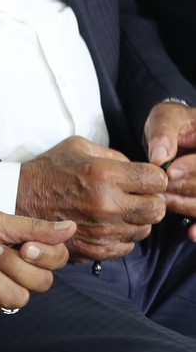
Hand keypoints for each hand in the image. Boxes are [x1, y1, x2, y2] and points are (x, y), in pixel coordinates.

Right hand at [16, 135, 167, 260]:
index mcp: (104, 175)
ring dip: (135, 220)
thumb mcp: (78, 147)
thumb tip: (138, 169)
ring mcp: (102, 231)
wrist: (15, 199)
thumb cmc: (47, 171)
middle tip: (136, 196)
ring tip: (116, 210)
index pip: (157, 180)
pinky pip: (126, 246)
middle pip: (158, 209)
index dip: (154, 177)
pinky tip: (105, 224)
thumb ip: (113, 155)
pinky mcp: (94, 249)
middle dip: (151, 200)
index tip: (145, 178)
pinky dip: (121, 236)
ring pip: (144, 230)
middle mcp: (107, 205)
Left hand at [145, 101, 195, 232]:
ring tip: (166, 204)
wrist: (180, 134)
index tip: (168, 173)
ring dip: (191, 207)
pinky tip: (192, 234)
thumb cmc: (175, 124)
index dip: (193, 169)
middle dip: (188, 190)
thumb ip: (163, 132)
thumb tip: (159, 156)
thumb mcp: (167, 117)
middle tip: (161, 194)